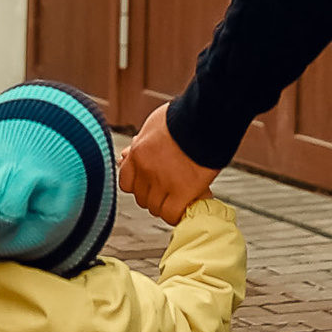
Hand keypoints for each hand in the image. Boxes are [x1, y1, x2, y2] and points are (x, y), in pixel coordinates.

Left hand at [118, 105, 215, 227]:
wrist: (205, 118)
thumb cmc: (184, 117)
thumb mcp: (154, 124)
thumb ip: (142, 141)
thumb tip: (133, 147)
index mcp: (137, 153)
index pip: (126, 183)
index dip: (140, 185)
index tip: (151, 184)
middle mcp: (145, 170)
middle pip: (141, 198)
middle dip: (154, 196)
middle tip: (170, 190)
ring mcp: (162, 183)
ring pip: (155, 208)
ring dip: (167, 205)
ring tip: (181, 197)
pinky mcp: (181, 192)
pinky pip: (171, 214)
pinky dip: (177, 214)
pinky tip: (186, 206)